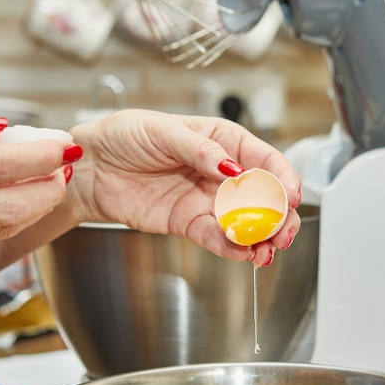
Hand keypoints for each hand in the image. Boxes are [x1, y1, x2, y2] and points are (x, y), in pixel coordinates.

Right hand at [0, 102, 79, 243]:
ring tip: (49, 179)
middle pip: (10, 210)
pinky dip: (6, 213)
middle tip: (65, 167)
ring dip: (33, 206)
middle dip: (49, 191)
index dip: (43, 157)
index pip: (3, 167)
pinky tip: (16, 193)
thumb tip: (3, 136)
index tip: (65, 146)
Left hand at [69, 109, 301, 266]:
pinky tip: (243, 253)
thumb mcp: (164, 131)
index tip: (291, 195)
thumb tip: (233, 168)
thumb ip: (201, 150)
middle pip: (262, 196)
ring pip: (245, 221)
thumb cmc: (126, 136)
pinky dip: (231, 247)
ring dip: (260, 237)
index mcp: (222, 141)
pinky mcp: (189, 223)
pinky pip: (216, 237)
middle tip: (283, 231)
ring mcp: (206, 200)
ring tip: (266, 250)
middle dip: (278, 215)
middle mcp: (220, 173)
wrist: (93, 168)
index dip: (282, 177)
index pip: (263, 158)